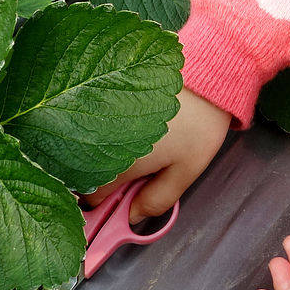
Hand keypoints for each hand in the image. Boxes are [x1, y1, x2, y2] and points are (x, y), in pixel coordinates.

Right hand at [82, 87, 230, 222]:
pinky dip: (104, 127)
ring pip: (85, 146)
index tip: (126, 197)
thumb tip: (131, 216)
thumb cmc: (198, 119)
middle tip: (140, 168)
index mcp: (116, 162)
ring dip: (105, 151)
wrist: (204, 73)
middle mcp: (95, 137)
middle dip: (108, 177)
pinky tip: (130, 122)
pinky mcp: (97, 94)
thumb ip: (156, 200)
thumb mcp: (186, 170)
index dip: (110, 202)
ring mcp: (93, 112)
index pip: (92, 197)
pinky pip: (89, 119)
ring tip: (141, 142)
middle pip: (85, 172)